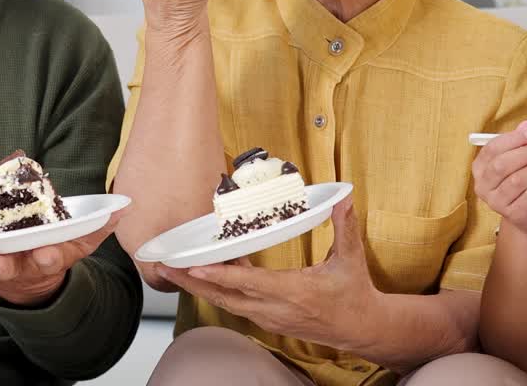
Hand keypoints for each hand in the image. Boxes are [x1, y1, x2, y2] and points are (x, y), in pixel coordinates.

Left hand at [0, 212, 123, 306]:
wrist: (32, 276)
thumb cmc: (53, 246)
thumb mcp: (80, 238)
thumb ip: (99, 224)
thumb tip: (122, 209)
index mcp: (46, 257)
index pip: (48, 258)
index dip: (46, 256)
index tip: (44, 253)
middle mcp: (18, 266)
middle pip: (7, 268)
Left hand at [155, 197, 377, 351]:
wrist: (361, 328)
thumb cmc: (354, 294)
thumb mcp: (351, 258)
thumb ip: (345, 227)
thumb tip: (344, 198)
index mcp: (293, 292)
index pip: (249, 283)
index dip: (220, 275)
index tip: (193, 267)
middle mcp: (275, 308)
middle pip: (225, 297)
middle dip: (192, 282)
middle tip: (165, 267)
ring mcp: (269, 317)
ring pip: (226, 302)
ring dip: (199, 287)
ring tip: (174, 271)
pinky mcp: (268, 320)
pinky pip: (236, 304)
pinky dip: (218, 289)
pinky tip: (207, 272)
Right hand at [471, 121, 526, 235]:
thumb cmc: (523, 184)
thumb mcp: (520, 160)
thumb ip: (522, 141)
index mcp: (480, 168)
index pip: (492, 149)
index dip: (513, 139)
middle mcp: (483, 186)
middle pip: (502, 165)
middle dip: (526, 153)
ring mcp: (496, 202)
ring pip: (517, 180)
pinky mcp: (514, 214)